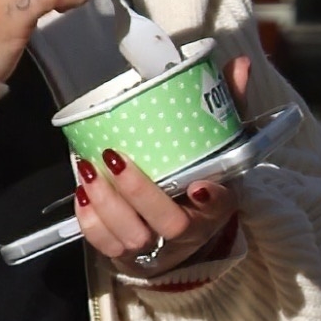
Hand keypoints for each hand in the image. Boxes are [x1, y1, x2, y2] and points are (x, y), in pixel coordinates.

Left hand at [72, 58, 256, 278]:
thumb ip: (228, 107)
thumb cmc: (197, 179)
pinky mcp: (123, 254)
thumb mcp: (219, 146)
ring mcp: (153, 247)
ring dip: (106, 204)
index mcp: (214, 207)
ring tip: (88, 169)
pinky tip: (82, 191)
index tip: (200, 186)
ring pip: (130, 237)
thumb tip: (238, 65)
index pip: (220, 207)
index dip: (211, 200)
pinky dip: (89, 220)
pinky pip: (103, 245)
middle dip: (139, 192)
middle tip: (116, 157)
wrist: (176, 233)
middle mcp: (185, 234)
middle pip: (167, 223)